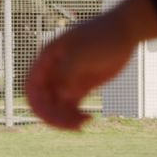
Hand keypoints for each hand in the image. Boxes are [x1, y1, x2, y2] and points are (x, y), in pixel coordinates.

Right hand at [25, 0, 156, 128]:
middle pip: (43, 101)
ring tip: (84, 122)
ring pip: (57, 107)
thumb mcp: (82, 53)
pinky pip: (71, 108)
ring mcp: (68, 80)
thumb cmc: (102, 36)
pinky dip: (75, 117)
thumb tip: (61, 96)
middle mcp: (54, 72)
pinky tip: (88, 119)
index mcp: (48, 59)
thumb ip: (68, 74)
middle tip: (72, 124)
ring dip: (65, 119)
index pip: (32, 85)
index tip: (50, 114)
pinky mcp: (81, 87)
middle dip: (53, 115)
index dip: (36, 102)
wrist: (125, 32)